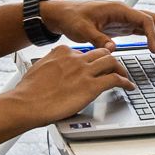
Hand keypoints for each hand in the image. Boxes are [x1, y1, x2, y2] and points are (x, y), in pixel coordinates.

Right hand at [11, 44, 136, 120]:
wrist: (26, 103)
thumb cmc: (29, 91)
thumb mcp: (40, 68)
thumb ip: (52, 65)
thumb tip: (55, 69)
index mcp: (63, 52)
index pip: (84, 52)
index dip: (93, 59)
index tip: (96, 65)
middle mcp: (76, 58)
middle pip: (102, 53)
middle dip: (111, 60)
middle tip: (115, 67)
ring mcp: (85, 71)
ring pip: (112, 62)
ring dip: (121, 69)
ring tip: (125, 76)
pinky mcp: (91, 86)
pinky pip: (115, 79)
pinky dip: (125, 82)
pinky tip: (128, 86)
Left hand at [41, 0, 154, 54]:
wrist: (64, 15)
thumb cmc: (72, 18)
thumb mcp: (83, 30)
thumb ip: (98, 39)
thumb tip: (112, 48)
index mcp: (118, 9)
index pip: (144, 18)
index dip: (152, 34)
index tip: (154, 49)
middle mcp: (124, 12)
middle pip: (152, 19)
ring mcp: (124, 19)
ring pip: (149, 24)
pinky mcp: (122, 26)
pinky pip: (141, 30)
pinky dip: (149, 38)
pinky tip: (152, 49)